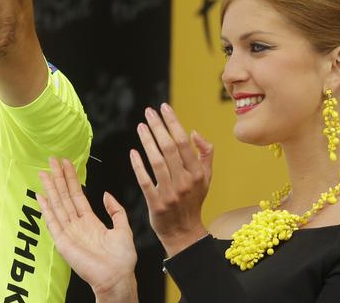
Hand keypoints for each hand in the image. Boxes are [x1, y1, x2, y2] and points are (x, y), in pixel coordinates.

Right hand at [37, 157, 137, 302]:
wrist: (117, 277)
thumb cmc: (122, 260)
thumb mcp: (123, 229)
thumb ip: (116, 211)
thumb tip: (106, 194)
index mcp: (90, 221)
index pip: (77, 195)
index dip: (72, 179)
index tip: (66, 164)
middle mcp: (77, 225)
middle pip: (65, 196)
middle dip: (58, 178)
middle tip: (52, 161)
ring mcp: (69, 232)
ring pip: (58, 205)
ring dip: (50, 189)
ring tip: (44, 173)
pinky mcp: (63, 242)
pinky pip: (53, 223)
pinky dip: (46, 209)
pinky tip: (41, 197)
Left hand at [131, 104, 213, 257]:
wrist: (184, 232)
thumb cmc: (193, 200)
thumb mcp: (206, 178)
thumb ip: (205, 154)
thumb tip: (194, 132)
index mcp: (198, 173)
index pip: (184, 143)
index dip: (173, 123)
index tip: (164, 107)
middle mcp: (185, 182)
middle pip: (169, 149)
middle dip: (158, 127)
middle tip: (148, 112)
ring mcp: (170, 193)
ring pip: (156, 162)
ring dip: (147, 141)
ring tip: (141, 126)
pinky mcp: (156, 203)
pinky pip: (145, 181)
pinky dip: (138, 166)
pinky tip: (133, 152)